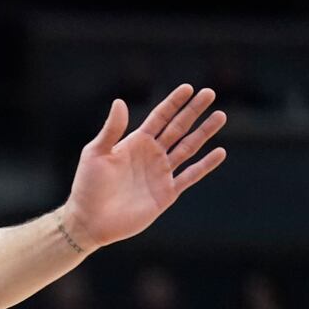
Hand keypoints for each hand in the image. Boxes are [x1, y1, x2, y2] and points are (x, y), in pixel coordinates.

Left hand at [63, 84, 227, 250]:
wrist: (89, 221)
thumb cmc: (87, 187)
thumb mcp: (96, 154)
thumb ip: (111, 130)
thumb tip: (119, 102)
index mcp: (135, 143)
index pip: (159, 117)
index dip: (173, 103)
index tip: (188, 88)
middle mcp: (151, 155)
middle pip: (178, 128)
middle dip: (193, 111)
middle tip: (210, 93)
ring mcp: (160, 174)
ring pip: (188, 148)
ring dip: (204, 132)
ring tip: (220, 116)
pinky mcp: (166, 193)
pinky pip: (190, 176)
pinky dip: (205, 165)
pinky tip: (219, 152)